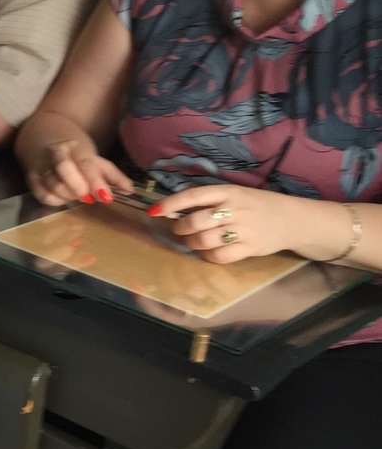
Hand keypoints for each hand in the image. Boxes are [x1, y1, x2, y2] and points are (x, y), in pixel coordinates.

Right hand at [25, 138, 134, 205]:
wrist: (41, 135)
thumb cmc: (72, 149)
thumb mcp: (92, 155)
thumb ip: (110, 173)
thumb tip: (130, 190)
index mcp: (74, 146)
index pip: (86, 163)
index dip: (96, 182)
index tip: (107, 198)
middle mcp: (55, 153)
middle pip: (64, 170)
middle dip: (78, 188)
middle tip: (89, 198)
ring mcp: (41, 165)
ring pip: (52, 185)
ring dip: (68, 196)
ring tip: (78, 196)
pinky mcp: (31, 177)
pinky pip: (42, 194)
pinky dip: (55, 201)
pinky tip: (64, 198)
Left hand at [154, 184, 300, 263]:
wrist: (294, 219)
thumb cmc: (258, 205)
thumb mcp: (236, 194)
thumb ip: (210, 201)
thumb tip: (175, 210)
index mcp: (228, 192)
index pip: (193, 196)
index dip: (171, 204)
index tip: (154, 211)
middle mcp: (235, 209)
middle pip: (195, 221)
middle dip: (180, 228)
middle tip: (179, 230)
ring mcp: (243, 229)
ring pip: (204, 240)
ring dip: (191, 243)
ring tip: (192, 241)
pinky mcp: (250, 248)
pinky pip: (219, 256)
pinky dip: (208, 256)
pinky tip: (209, 252)